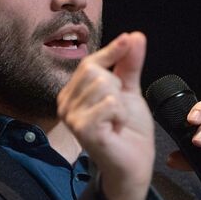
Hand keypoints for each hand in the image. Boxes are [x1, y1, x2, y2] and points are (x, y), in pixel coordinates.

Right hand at [57, 32, 154, 199]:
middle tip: (118, 110)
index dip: (111, 51)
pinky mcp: (82, 129)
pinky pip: (108, 103)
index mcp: (72, 93)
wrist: (134, 164)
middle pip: (96, 71)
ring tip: (116, 121)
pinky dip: (120, 115)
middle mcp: (65, 104)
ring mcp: (71, 117)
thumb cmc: (128, 130)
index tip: (130, 39)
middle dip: (118, 88)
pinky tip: (115, 129)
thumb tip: (134, 35)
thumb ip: (129, 64)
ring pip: (104, 86)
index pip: (89, 62)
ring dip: (120, 104)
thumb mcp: (130, 91)